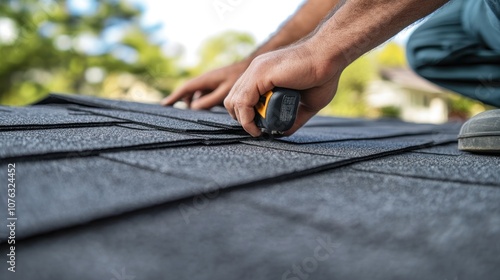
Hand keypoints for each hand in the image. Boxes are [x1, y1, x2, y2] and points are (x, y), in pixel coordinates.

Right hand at [161, 61, 247, 109]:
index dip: (174, 97)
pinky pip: (205, 93)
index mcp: (205, 80)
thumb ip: (208, 101)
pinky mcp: (216, 84)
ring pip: (197, 94)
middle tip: (181, 112)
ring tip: (197, 112)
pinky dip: (204, 100)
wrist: (250, 66)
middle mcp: (205, 80)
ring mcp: (210, 82)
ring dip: (196, 102)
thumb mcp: (223, 92)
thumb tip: (193, 107)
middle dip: (183, 101)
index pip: (185, 89)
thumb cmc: (238, 79)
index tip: (164, 105)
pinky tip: (210, 107)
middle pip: (189, 92)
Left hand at [224, 40, 345, 136]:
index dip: (246, 115)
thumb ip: (293, 117)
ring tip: (259, 130)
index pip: (240, 97)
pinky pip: (242, 102)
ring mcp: (256, 71)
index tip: (259, 127)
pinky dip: (246, 119)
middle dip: (242, 119)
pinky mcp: (259, 75)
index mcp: (263, 74)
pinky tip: (256, 127)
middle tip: (258, 129)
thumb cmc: (323, 76)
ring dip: (244, 121)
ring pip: (233, 102)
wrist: (330, 57)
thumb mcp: (306, 103)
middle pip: (232, 100)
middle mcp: (255, 71)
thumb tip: (283, 132)